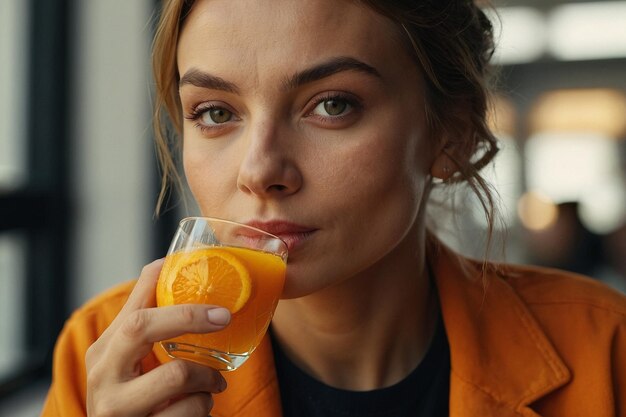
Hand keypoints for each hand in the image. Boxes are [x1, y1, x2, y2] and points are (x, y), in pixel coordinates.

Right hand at [85, 259, 230, 416]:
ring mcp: (117, 408)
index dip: (168, 288)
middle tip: (224, 318)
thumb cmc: (128, 397)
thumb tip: (167, 263)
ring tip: (213, 384)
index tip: (210, 291)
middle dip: (189, 317)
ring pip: (177, 375)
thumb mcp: (127, 359)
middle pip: (142, 328)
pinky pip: (188, 412)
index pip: (134, 308)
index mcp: (103, 351)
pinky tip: (198, 407)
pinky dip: (203, 407)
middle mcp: (102, 377)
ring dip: (208, 379)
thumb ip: (146, 320)